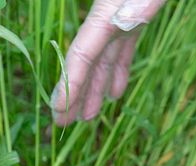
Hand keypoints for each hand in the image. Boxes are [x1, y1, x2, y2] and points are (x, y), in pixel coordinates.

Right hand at [51, 0, 164, 125]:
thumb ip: (136, 8)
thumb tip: (122, 23)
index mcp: (105, 14)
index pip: (82, 55)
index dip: (69, 84)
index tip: (59, 110)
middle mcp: (107, 20)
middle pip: (86, 62)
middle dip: (74, 93)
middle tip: (62, 123)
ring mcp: (120, 20)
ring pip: (104, 60)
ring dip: (94, 89)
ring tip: (87, 117)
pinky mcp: (136, 18)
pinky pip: (122, 50)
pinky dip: (118, 72)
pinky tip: (114, 95)